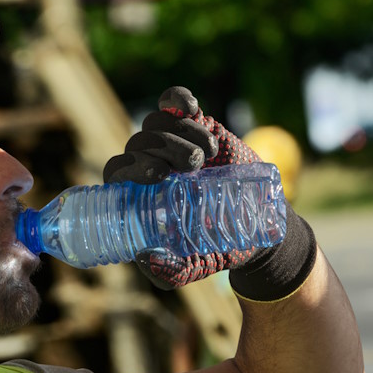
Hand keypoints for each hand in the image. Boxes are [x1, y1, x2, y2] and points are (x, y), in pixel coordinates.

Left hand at [104, 87, 315, 298]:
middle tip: (191, 166)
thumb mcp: (191, 268)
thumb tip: (143, 255)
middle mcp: (148, 164)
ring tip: (206, 156)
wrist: (256, 225)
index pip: (116, 172)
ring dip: (179, 134)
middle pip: (137, 144)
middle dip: (162, 150)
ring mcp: (170, 142)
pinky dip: (178, 100)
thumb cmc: (214, 248)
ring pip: (155, 123)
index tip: (158, 176)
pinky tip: (191, 109)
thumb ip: (167, 272)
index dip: (130, 169)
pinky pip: (174, 102)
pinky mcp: (194, 124)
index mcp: (137, 194)